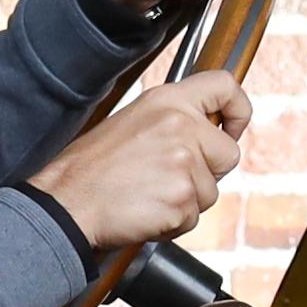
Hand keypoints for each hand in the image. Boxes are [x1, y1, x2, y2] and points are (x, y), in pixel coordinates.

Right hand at [38, 69, 245, 253]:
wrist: (68, 201)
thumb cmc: (93, 167)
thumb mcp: (134, 121)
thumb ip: (174, 121)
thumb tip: (210, 131)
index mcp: (168, 101)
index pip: (225, 85)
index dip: (238, 110)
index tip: (231, 128)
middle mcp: (181, 126)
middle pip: (229, 153)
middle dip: (208, 171)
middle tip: (167, 176)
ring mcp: (185, 163)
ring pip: (212, 191)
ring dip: (186, 200)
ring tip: (148, 192)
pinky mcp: (183, 198)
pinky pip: (194, 217)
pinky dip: (174, 221)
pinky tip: (146, 209)